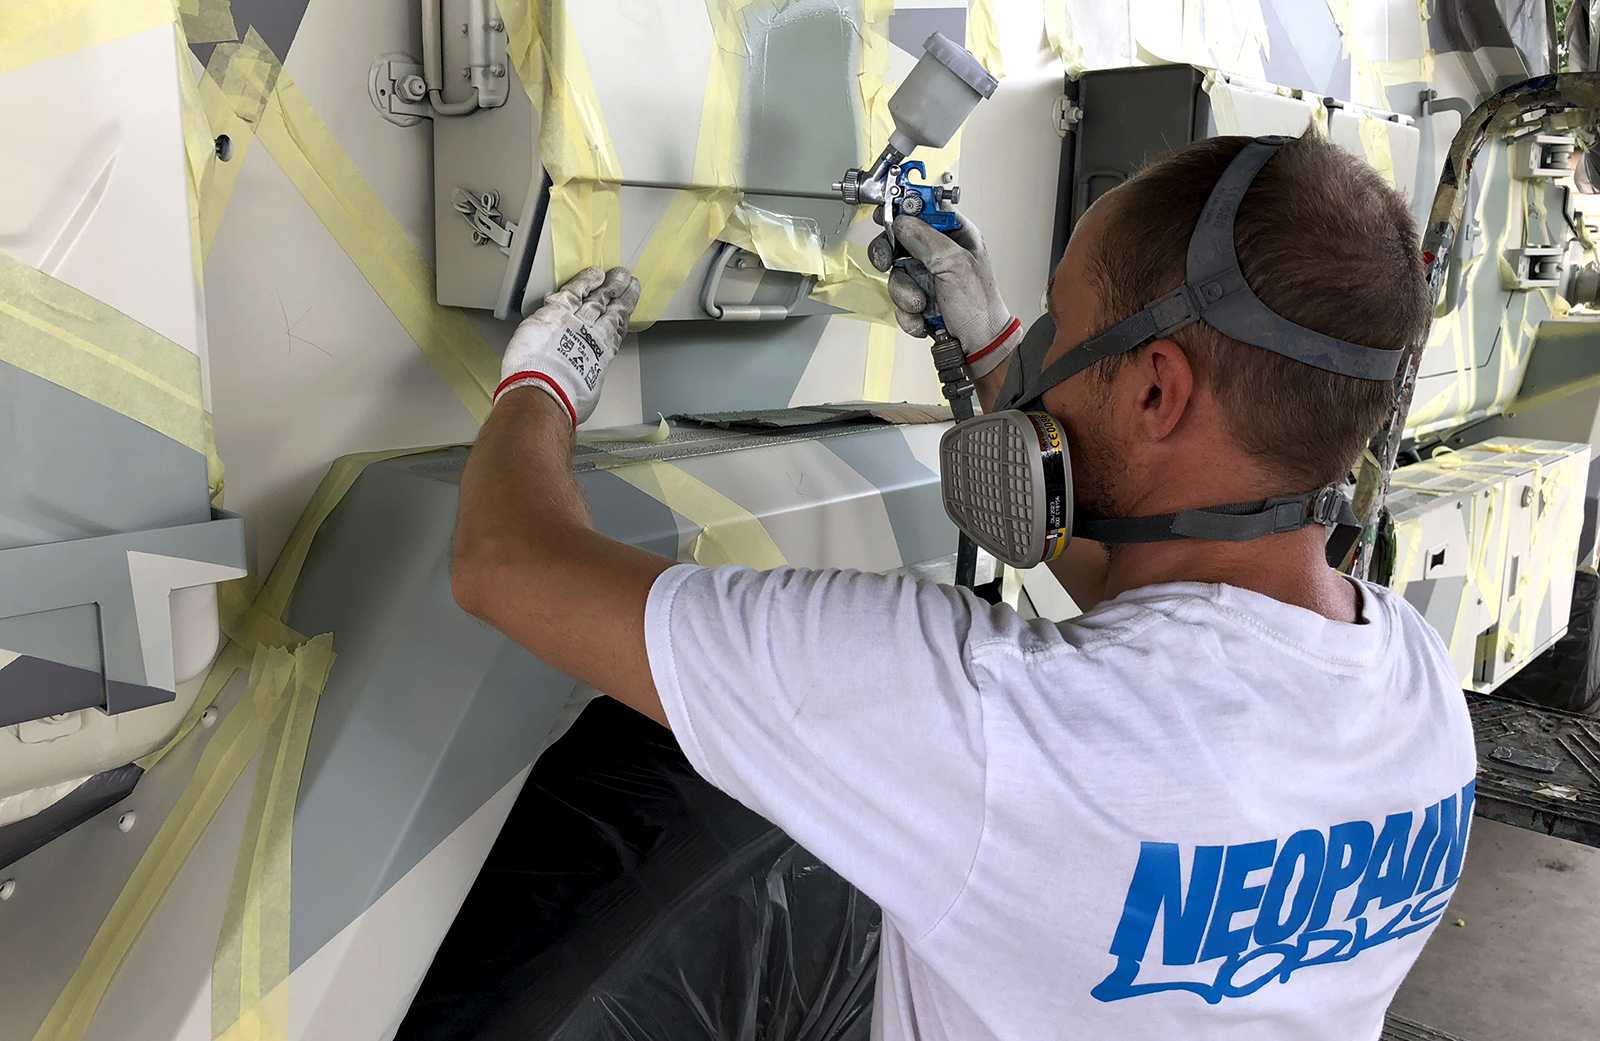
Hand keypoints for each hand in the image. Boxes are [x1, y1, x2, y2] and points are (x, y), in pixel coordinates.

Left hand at [496, 266, 640, 426]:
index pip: (615, 331)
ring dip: (610, 284)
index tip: (628, 309)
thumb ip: (585, 378)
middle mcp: (593, 336)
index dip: (623, 317)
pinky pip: (574, 290)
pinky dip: (586, 280)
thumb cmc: (563, 399)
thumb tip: (581, 380)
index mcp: (600, 356)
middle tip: (631, 282)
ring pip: (598, 297)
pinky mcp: (557, 312)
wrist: (545, 391)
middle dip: (622, 296)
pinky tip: (595, 273)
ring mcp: (577, 321)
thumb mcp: (584, 391)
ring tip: (620, 274)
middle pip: (612, 310)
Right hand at [874, 215, 1020, 378]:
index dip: (904, 208)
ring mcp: (926, 276)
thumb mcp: (955, 265)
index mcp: (955, 235)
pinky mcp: (917, 298)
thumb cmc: (979, 306)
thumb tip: (902, 221)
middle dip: (890, 254)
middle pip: (899, 239)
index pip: (925, 209)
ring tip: (922, 304)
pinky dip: (907, 312)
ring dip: (904, 293)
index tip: (887, 213)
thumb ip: (926, 239)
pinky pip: (897, 298)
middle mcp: (938, 253)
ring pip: (895, 273)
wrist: (978, 346)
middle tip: (887, 261)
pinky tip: (923, 318)